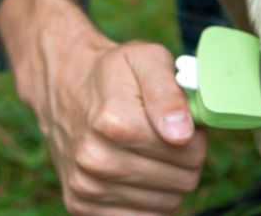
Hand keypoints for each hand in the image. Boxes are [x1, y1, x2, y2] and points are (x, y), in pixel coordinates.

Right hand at [0, 0, 206, 214]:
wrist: (63, 84)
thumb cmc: (114, 72)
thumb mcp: (146, 59)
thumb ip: (169, 93)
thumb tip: (181, 133)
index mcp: (115, 123)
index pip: (190, 151)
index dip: (197, 134)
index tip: (183, 120)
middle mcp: (95, 159)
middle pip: (182, 180)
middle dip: (187, 157)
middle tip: (171, 134)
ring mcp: (87, 186)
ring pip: (167, 202)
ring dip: (169, 178)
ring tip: (153, 149)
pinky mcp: (81, 204)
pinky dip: (150, 197)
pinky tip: (140, 168)